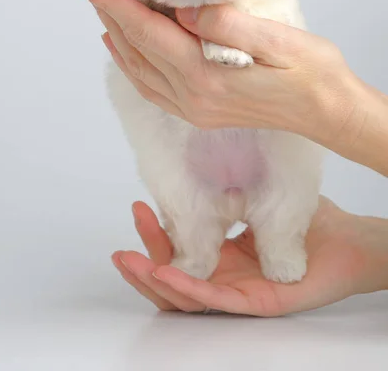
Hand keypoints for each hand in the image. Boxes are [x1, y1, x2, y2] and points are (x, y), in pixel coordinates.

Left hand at [70, 0, 382, 173]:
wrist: (328, 113)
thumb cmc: (312, 73)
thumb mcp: (277, 39)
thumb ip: (226, 24)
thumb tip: (183, 9)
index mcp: (205, 75)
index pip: (146, 30)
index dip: (113, 1)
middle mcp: (192, 96)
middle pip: (135, 47)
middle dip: (106, 9)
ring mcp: (194, 108)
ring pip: (138, 67)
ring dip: (114, 33)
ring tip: (99, 4)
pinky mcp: (200, 111)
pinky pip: (151, 86)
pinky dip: (131, 62)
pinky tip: (123, 46)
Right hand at [111, 197, 387, 315]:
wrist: (348, 239)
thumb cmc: (307, 222)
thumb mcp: (260, 198)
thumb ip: (231, 192)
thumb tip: (196, 166)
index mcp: (224, 254)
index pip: (179, 251)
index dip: (155, 236)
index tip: (139, 208)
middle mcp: (227, 274)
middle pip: (175, 277)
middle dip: (144, 261)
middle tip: (122, 246)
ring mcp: (240, 290)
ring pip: (187, 295)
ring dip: (154, 279)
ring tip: (129, 263)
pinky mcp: (258, 302)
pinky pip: (216, 299)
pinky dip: (186, 288)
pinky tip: (164, 274)